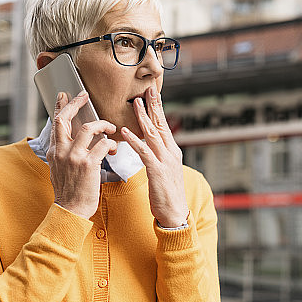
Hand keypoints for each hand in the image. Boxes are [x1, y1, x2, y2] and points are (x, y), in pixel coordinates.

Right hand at [47, 91, 117, 218]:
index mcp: (54, 151)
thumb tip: (67, 143)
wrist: (70, 210)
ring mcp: (74, 157)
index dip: (60, 107)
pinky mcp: (88, 164)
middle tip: (84, 95)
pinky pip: (103, 144)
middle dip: (76, 103)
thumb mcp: (58, 169)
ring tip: (110, 128)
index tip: (64, 95)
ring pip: (90, 128)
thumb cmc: (69, 192)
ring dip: (103, 124)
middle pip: (65, 118)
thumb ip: (62, 154)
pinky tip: (113, 148)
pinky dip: (110, 143)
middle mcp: (61, 151)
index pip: (56, 123)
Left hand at [121, 87, 189, 227]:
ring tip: (135, 103)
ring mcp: (165, 161)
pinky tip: (126, 132)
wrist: (175, 213)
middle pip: (161, 124)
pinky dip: (134, 141)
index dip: (157, 109)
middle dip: (153, 105)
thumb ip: (158, 156)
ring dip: (143, 117)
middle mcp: (170, 153)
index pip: (164, 125)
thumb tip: (150, 146)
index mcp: (172, 151)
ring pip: (153, 134)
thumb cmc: (167, 194)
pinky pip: (144, 152)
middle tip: (147, 89)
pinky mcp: (157, 171)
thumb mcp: (165, 171)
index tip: (152, 94)